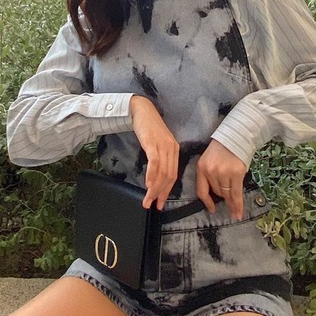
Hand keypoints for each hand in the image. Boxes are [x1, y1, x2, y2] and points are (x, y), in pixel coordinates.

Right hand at [130, 96, 179, 210]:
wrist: (141, 110)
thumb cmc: (147, 127)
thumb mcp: (157, 143)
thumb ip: (159, 157)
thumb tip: (156, 177)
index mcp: (174, 150)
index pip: (173, 175)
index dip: (167, 191)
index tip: (160, 202)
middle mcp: (171, 148)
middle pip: (169, 176)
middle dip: (161, 193)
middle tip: (153, 205)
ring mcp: (163, 145)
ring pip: (162, 172)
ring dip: (154, 189)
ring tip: (147, 200)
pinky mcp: (153, 143)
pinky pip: (155, 162)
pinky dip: (152, 175)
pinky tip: (147, 184)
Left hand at [196, 139, 247, 219]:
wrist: (235, 136)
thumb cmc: (223, 148)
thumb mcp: (210, 160)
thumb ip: (210, 175)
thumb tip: (217, 194)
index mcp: (201, 167)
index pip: (201, 191)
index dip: (207, 202)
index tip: (212, 210)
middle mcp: (211, 171)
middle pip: (217, 192)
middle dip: (223, 198)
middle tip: (230, 205)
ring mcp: (224, 173)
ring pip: (226, 194)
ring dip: (231, 202)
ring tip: (235, 212)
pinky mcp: (236, 173)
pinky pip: (236, 193)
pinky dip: (238, 204)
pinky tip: (238, 212)